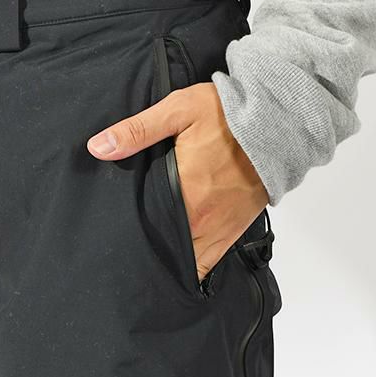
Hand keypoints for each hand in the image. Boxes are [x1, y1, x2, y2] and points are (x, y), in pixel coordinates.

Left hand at [86, 82, 267, 281]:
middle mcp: (202, 220)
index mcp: (184, 195)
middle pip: (165, 249)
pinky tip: (180, 259)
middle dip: (146, 249)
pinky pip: (211, 261)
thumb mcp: (177, 111)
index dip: (128, 236)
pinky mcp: (235, 228)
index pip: (146, 229)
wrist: (278, 121)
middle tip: (127, 246)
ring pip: (188, 261)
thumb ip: (136, 131)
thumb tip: (98, 147)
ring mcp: (221, 228)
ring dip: (170, 259)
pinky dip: (195, 265)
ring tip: (151, 255)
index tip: (115, 236)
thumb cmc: (227, 115)